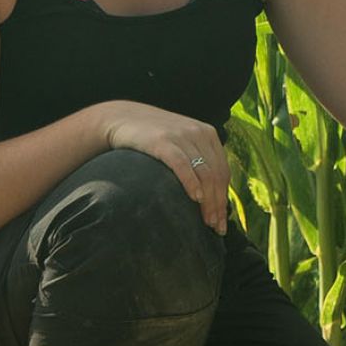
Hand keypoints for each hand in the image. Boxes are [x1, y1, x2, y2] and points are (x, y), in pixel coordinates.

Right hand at [97, 101, 231, 233]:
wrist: (120, 118)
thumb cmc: (152, 137)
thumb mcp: (180, 142)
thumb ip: (196, 158)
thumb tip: (209, 193)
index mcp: (207, 134)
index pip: (223, 172)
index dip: (224, 198)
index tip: (222, 220)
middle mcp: (198, 133)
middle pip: (216, 175)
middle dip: (218, 204)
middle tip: (216, 227)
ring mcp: (181, 136)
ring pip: (204, 173)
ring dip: (208, 201)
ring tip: (207, 221)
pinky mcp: (162, 141)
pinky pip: (182, 165)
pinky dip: (191, 182)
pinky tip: (195, 198)